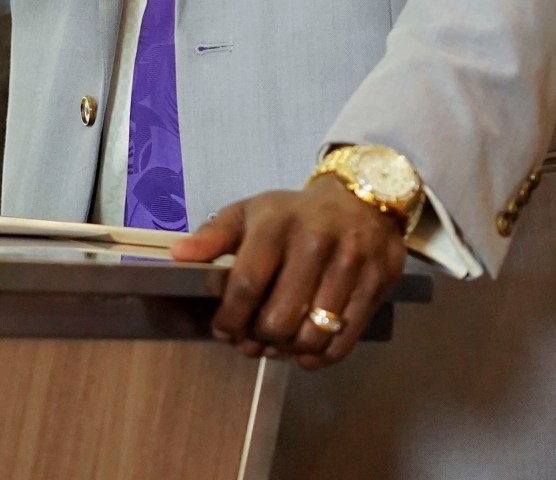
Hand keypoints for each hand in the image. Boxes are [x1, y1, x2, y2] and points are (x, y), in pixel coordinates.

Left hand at [168, 177, 408, 371]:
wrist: (363, 198)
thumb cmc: (297, 214)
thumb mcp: (252, 212)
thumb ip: (214, 235)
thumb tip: (179, 255)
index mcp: (279, 224)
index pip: (246, 285)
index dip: (229, 319)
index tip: (224, 330)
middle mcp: (317, 242)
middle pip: (278, 318)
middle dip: (258, 339)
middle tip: (252, 339)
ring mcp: (351, 263)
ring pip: (311, 335)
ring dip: (287, 351)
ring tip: (278, 343)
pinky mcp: (377, 283)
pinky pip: (343, 341)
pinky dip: (319, 356)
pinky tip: (305, 350)